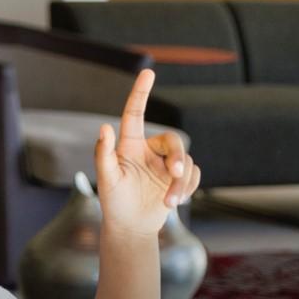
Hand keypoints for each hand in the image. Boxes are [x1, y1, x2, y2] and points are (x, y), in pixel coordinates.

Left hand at [95, 69, 200, 235]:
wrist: (131, 227)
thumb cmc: (114, 202)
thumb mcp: (107, 179)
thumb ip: (104, 154)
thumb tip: (104, 128)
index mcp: (130, 145)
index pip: (135, 114)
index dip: (141, 93)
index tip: (148, 72)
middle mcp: (150, 150)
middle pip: (174, 141)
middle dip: (178, 159)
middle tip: (176, 174)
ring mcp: (166, 164)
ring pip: (187, 161)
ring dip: (181, 183)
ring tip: (170, 202)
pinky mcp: (179, 177)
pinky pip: (194, 174)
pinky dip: (188, 188)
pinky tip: (175, 201)